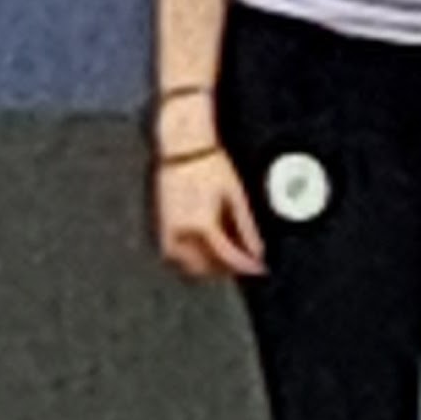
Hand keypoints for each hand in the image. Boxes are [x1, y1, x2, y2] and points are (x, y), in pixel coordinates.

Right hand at [154, 147, 262, 281]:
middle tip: (245, 262)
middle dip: (226, 270)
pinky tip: (206, 249)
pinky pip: (174, 255)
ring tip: (226, 257)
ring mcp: (167, 232)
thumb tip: (258, 252)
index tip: (260, 268)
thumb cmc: (211, 167)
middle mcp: (181, 233)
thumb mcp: (236, 196)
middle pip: (205, 268)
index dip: (247, 266)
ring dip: (207, 268)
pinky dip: (190, 259)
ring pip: (186, 266)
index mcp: (202, 225)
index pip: (227, 257)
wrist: (184, 149)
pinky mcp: (160, 227)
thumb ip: (247, 229)